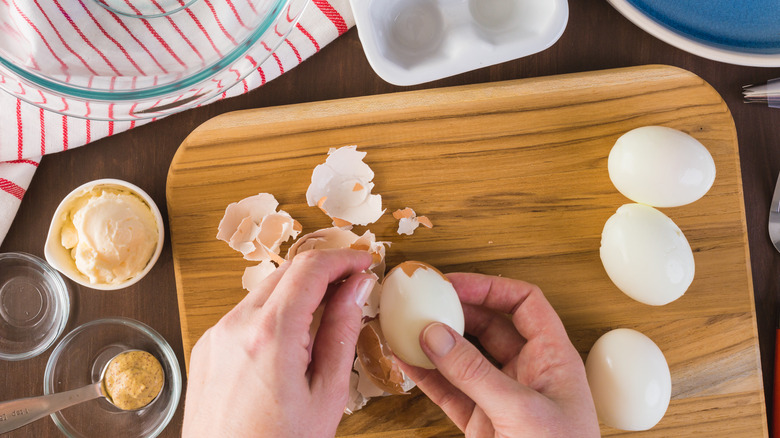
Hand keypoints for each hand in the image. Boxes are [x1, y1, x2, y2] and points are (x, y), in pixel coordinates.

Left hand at [182, 249, 376, 437]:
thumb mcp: (327, 393)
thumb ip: (342, 332)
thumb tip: (357, 288)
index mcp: (270, 334)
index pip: (310, 268)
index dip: (343, 258)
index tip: (363, 263)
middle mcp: (235, 326)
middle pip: (286, 272)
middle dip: (323, 272)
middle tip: (353, 286)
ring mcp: (215, 336)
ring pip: (265, 291)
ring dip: (298, 292)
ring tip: (327, 315)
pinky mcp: (206, 349)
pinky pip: (245, 315)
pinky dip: (274, 313)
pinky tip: (293, 338)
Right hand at [399, 273, 598, 436]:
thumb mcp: (521, 411)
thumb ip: (476, 372)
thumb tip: (437, 334)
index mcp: (553, 358)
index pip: (524, 303)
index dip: (489, 287)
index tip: (453, 284)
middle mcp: (527, 372)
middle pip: (488, 325)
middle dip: (455, 311)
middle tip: (422, 301)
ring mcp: (501, 397)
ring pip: (463, 357)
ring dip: (435, 342)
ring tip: (404, 325)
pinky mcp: (481, 422)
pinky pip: (449, 390)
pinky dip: (427, 376)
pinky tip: (405, 361)